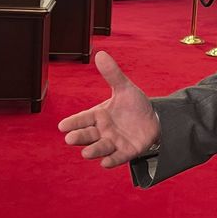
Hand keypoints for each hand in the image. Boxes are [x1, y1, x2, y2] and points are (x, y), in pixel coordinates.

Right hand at [58, 51, 159, 167]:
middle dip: (79, 137)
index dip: (73, 123)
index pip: (83, 119)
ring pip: (101, 147)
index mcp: (99, 115)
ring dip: (94, 150)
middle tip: (70, 139)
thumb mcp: (124, 88)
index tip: (62, 126)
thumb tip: (100, 54)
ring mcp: (114, 142)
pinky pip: (117, 157)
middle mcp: (103, 131)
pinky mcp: (126, 151)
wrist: (154, 119)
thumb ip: (112, 74)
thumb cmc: (133, 105)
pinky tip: (106, 163)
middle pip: (88, 135)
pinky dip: (112, 160)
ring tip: (86, 153)